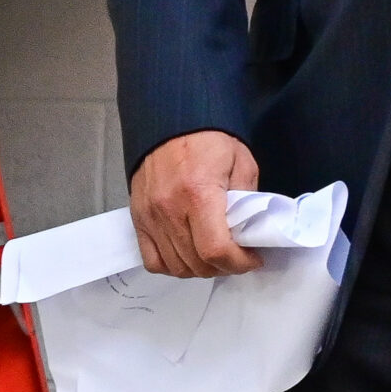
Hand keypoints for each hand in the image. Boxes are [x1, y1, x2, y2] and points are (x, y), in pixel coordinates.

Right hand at [130, 131, 261, 277]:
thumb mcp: (241, 162)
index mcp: (198, 193)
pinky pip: (153, 260)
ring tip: (214, 255)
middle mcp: (170, 209)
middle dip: (224, 267)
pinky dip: (172, 266)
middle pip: (197, 263)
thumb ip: (248, 200)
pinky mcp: (139, 219)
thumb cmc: (207, 139)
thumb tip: (250, 233)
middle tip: (237, 256)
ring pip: (176, 267)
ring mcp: (151, 216)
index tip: (252, 258)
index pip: (216, 249)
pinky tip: (187, 255)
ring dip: (200, 269)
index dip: (239, 263)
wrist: (169, 122)